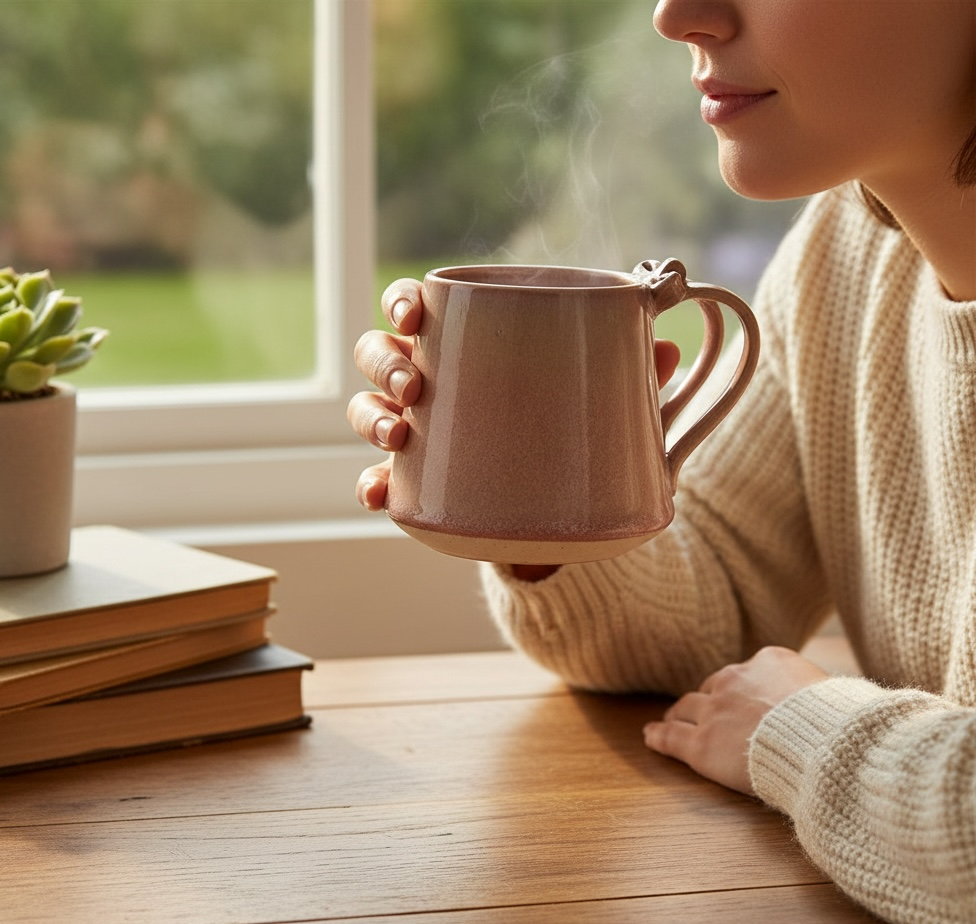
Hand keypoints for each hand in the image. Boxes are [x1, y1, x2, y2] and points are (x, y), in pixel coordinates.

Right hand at [347, 279, 682, 516]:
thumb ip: (628, 377)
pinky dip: (370, 485)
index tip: (414, 311)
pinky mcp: (416, 488)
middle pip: (378, 353)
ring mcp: (416, 437)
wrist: (560, 513)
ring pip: (367, 410)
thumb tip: (664, 349)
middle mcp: (429, 387)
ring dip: (371, 416)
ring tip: (399, 435)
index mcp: (463, 349)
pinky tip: (377, 493)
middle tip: (414, 384)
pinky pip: (379, 483)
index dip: (402, 302)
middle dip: (385, 361)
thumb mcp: (599, 403)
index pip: (417, 311)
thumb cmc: (568, 435)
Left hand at [642, 646, 828, 794]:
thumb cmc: (842, 723)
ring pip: (687, 708)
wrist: (824, 743)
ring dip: (678, 714)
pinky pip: (672, 737)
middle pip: (712, 687)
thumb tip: (840, 704)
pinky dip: (659, 736)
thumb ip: (819, 694)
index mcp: (769, 661)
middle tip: (702, 711)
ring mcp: (715, 711)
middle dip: (708, 699)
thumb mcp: (836, 692)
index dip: (741, 690)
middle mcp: (735, 680)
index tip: (741, 700)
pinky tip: (651, 736)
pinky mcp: (702, 744)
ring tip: (670, 720)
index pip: (746, 674)